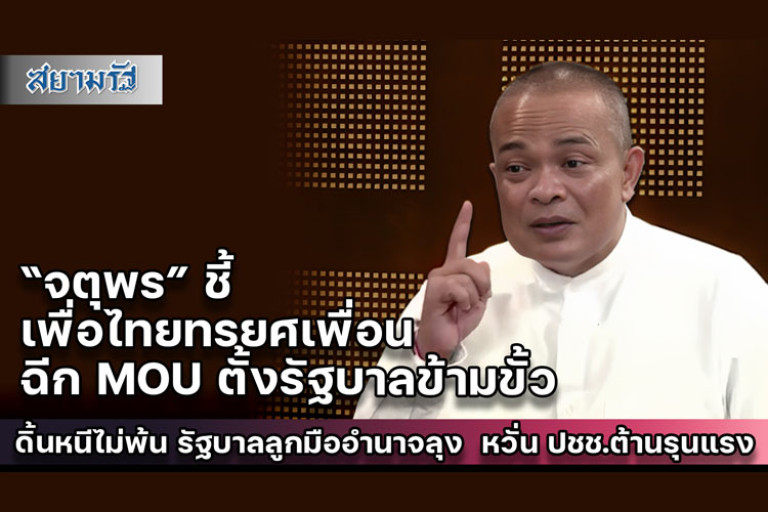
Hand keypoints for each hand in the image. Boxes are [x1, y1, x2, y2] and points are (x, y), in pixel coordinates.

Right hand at [417, 201, 491, 358]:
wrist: (442, 342)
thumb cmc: (456, 322)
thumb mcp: (478, 301)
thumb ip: (481, 282)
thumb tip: (483, 264)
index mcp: (452, 271)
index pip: (458, 242)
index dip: (463, 223)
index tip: (467, 205)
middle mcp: (443, 270)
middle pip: (474, 264)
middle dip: (483, 284)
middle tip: (475, 301)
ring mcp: (438, 278)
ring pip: (470, 276)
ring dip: (474, 296)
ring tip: (462, 307)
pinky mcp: (435, 288)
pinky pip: (461, 287)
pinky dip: (466, 301)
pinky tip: (456, 309)